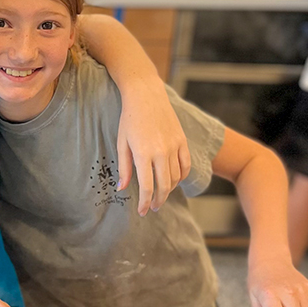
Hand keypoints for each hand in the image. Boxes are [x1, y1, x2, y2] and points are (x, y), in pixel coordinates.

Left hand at [117, 82, 191, 215]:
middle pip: (164, 186)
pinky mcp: (182, 140)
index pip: (147, 187)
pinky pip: (185, 165)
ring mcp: (174, 146)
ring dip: (169, 190)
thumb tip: (123, 188)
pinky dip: (181, 177)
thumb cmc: (129, 118)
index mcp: (143, 154)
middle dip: (158, 201)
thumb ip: (124, 168)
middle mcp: (161, 152)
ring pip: (176, 178)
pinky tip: (174, 181)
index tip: (142, 211)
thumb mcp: (121, 143)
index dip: (145, 203)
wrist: (146, 94)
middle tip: (153, 208)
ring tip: (161, 195)